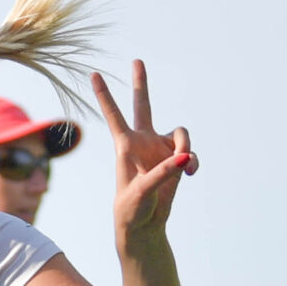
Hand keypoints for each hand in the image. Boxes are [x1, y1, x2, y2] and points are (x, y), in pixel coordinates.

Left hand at [91, 60, 196, 251]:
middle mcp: (144, 142)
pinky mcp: (176, 160)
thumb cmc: (133, 209)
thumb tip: (184, 159)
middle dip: (141, 84)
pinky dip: (193, 162)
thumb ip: (163, 173)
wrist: (144, 224)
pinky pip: (190, 154)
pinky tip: (190, 173)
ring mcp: (161, 149)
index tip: (93, 74)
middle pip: (143, 106)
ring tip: (184, 166)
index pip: (114, 116)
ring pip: (181, 134)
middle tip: (137, 61)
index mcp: (126, 146)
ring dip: (186, 147)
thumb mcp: (142, 192)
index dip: (105, 95)